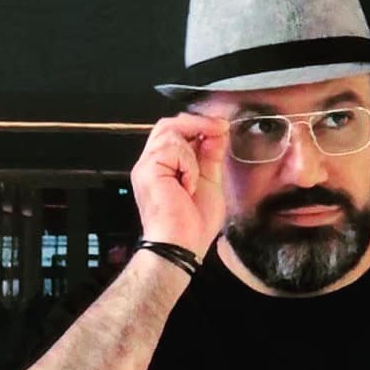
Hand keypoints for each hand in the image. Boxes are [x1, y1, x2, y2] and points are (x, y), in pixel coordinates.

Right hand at [130, 114, 230, 262]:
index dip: (199, 125)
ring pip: (170, 131)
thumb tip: (218, 133)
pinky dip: (188, 164)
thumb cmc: (193, 225)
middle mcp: (152, 163)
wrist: (181, 246)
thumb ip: (211, 157)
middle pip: (168, 125)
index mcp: (165, 167)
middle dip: (197, 123)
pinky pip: (172, 148)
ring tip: (198, 176)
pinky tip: (188, 186)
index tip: (221, 128)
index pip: (176, 132)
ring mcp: (147, 165)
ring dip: (193, 151)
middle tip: (219, 129)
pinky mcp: (148, 169)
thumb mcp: (210, 182)